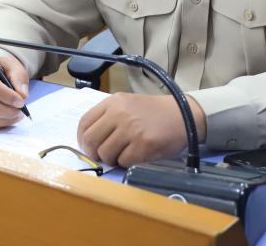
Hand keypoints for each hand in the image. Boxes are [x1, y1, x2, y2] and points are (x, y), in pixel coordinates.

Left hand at [77, 93, 203, 167]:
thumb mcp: (127, 105)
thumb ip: (107, 117)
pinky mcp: (143, 145)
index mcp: (113, 102)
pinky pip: (124, 162)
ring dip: (112, 159)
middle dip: (94, 152)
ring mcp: (131, 130)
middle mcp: (119, 114)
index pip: (84, 123)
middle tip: (104, 155)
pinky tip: (136, 156)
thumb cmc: (153, 112)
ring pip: (106, 154)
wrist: (183, 114)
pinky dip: (127, 163)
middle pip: (91, 140)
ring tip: (123, 154)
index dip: (82, 139)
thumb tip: (88, 140)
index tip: (88, 147)